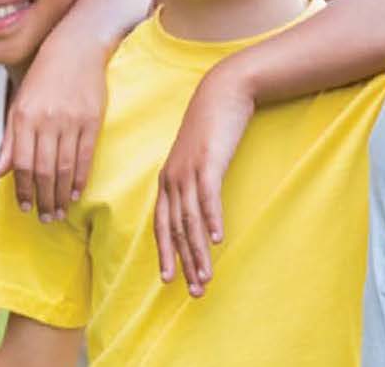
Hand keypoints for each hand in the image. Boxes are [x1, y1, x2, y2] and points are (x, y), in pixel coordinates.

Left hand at [0, 42, 106, 222]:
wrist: (75, 50)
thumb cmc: (42, 80)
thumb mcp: (18, 106)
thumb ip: (8, 141)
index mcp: (23, 117)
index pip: (21, 163)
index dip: (22, 189)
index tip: (25, 207)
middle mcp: (45, 120)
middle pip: (42, 170)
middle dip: (43, 199)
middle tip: (45, 219)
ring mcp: (70, 120)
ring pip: (64, 167)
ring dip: (60, 194)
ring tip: (59, 212)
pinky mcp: (91, 120)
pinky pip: (84, 156)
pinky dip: (79, 178)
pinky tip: (75, 193)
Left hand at [153, 68, 253, 297]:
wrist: (222, 93)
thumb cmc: (211, 130)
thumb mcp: (197, 161)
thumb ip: (194, 185)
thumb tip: (198, 212)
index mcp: (166, 182)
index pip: (162, 226)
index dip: (165, 254)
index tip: (170, 281)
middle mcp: (172, 179)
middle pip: (175, 230)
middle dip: (184, 263)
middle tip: (194, 291)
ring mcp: (188, 171)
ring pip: (190, 219)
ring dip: (199, 251)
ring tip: (207, 277)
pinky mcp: (207, 162)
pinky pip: (208, 196)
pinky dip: (212, 219)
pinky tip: (218, 239)